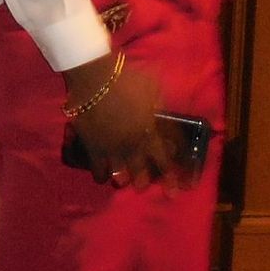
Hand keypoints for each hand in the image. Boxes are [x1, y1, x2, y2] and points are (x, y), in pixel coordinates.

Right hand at [61, 54, 172, 189]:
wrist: (96, 79)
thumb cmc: (127, 80)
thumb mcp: (152, 89)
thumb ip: (159, 105)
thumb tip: (163, 114)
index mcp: (150, 133)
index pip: (164, 160)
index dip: (172, 176)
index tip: (176, 190)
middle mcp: (133, 146)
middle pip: (142, 173)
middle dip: (144, 182)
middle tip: (143, 185)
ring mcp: (113, 150)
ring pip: (121, 176)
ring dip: (125, 180)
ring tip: (124, 181)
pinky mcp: (93, 149)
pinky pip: (98, 171)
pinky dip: (101, 175)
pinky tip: (103, 176)